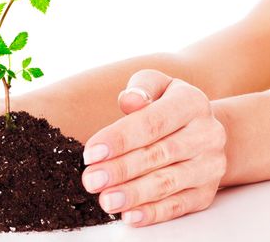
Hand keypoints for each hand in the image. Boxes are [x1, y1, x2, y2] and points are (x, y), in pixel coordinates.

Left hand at [82, 70, 226, 225]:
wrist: (203, 129)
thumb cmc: (167, 104)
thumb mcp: (157, 85)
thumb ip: (141, 88)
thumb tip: (130, 100)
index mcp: (192, 103)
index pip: (152, 122)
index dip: (120, 139)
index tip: (91, 153)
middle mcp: (207, 134)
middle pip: (158, 155)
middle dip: (120, 170)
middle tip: (91, 180)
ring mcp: (210, 165)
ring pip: (168, 183)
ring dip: (133, 194)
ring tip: (105, 200)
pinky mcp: (207, 191)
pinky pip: (179, 206)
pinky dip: (153, 213)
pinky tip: (129, 216)